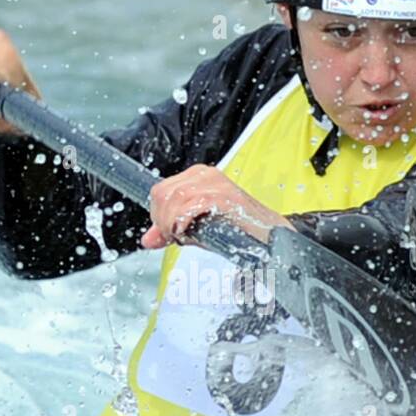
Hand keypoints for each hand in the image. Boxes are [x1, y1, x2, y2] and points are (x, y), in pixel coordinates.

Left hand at [141, 164, 293, 248]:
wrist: (268, 234)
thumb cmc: (236, 230)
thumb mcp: (197, 229)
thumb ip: (171, 230)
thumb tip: (147, 240)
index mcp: (197, 177)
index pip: (159, 190)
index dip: (157, 215)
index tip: (167, 232)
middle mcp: (205, 175)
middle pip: (163, 193)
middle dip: (163, 220)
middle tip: (175, 236)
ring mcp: (216, 183)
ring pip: (175, 198)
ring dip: (173, 223)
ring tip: (183, 235)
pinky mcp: (225, 196)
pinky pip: (193, 204)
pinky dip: (185, 220)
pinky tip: (189, 231)